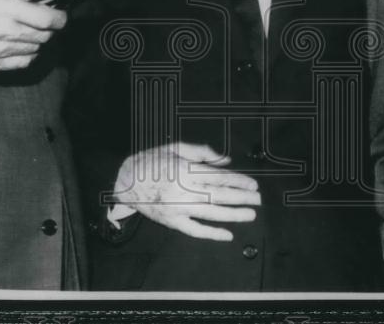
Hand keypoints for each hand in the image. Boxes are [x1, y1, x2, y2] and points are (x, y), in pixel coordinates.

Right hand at [0, 0, 66, 70]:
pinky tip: (19, 40)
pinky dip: (29, 51)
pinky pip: (25, 61)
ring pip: (36, 48)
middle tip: (44, 18)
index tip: (62, 15)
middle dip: (50, 27)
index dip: (60, 17)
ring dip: (39, 38)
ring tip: (27, 26)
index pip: (44, 19)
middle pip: (43, 35)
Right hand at [114, 142, 260, 240]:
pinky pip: (194, 230)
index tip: (253, 184)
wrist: (124, 181)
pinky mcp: (171, 221)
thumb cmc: (149, 162)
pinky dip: (212, 233)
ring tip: (250, 215)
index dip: (239, 181)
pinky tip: (227, 234)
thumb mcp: (174, 148)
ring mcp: (178, 207)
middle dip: (242, 197)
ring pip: (211, 213)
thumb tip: (225, 160)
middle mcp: (184, 190)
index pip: (219, 177)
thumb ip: (201, 152)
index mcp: (186, 170)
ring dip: (233, 215)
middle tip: (258, 200)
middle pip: (220, 195)